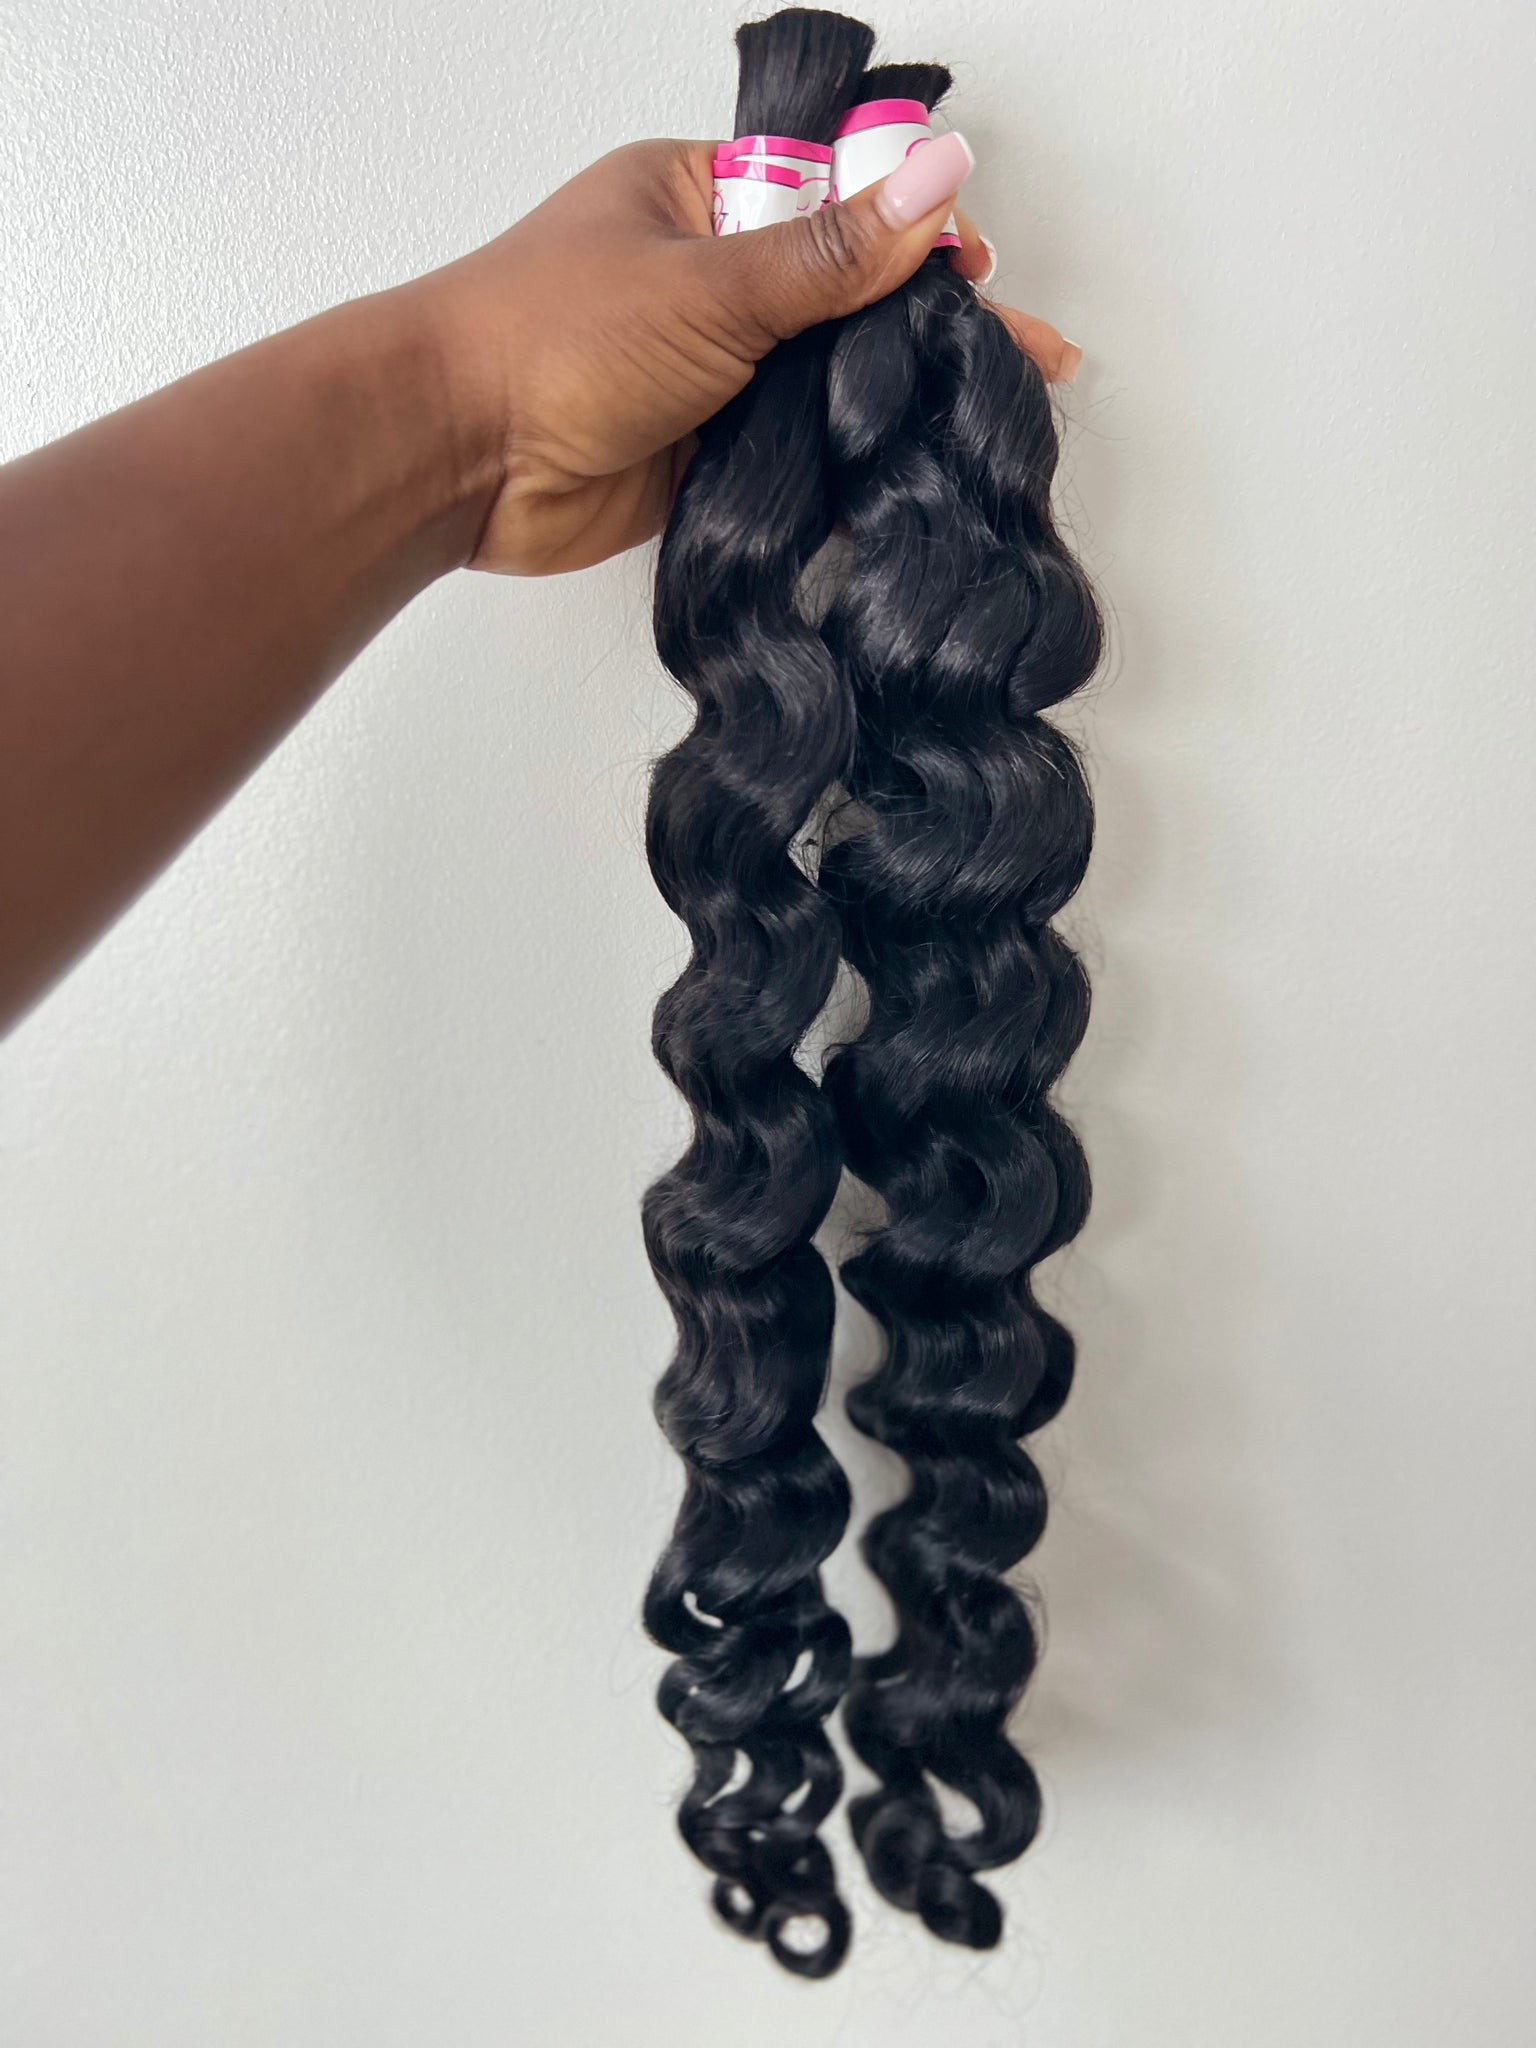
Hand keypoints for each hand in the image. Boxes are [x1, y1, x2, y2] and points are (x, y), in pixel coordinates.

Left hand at [412, 136, 1080, 576]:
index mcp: (702, 194)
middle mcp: (712, 278)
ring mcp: (712, 372)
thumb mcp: (710, 281)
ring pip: (826, 380)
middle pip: (847, 295)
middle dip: (932, 327)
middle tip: (1029, 362)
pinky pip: (796, 452)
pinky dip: (849, 464)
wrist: (455, 459)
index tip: (982, 274)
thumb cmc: (550, 337)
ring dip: (898, 402)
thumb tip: (939, 178)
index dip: (915, 233)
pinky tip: (917, 476)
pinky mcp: (707, 455)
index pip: (838, 198)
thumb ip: (832, 254)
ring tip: (996, 424)